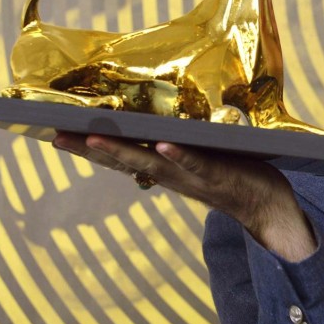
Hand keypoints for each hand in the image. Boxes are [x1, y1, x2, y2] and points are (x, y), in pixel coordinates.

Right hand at [52, 132, 316, 260]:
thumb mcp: (198, 158)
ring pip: (152, 163)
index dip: (89, 147)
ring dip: (123, 153)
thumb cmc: (233, 174)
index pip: (120, 157)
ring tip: (93, 138)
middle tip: (56, 136)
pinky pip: (196, 164)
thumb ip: (177, 144)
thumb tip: (154, 117)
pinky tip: (161, 145)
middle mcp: (171, 174)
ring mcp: (192, 176)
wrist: (269, 206)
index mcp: (164, 169)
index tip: (54, 133)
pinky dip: (179, 156)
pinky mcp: (219, 175)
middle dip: (90, 149)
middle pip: (124, 161)